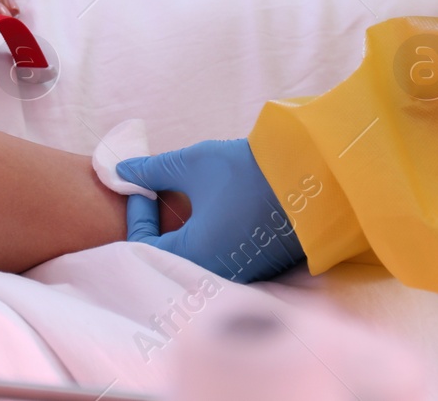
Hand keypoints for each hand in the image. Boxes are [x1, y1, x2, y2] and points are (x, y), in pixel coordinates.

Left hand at [116, 138, 304, 283]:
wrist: (316, 177)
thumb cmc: (250, 172)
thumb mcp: (192, 164)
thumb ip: (151, 170)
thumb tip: (121, 171)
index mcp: (196, 255)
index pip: (144, 248)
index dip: (137, 215)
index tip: (142, 187)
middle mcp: (217, 274)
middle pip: (169, 257)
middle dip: (157, 224)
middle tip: (156, 193)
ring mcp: (241, 273)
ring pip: (195, 258)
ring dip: (182, 231)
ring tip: (181, 198)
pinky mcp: (259, 266)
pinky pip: (219, 258)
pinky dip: (206, 237)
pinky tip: (208, 211)